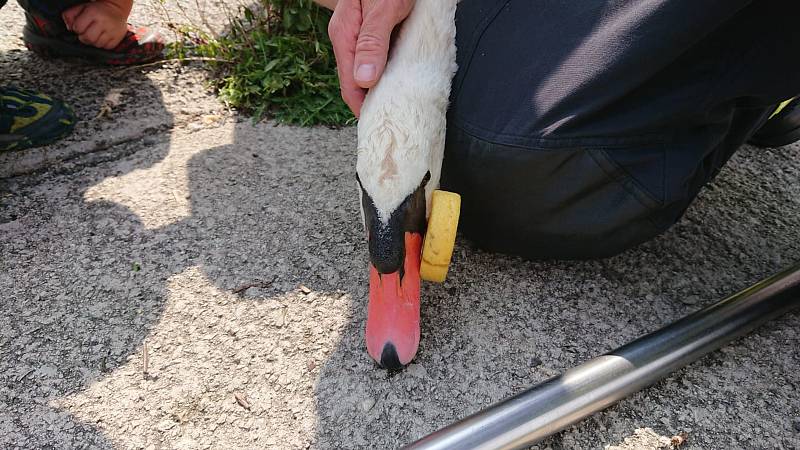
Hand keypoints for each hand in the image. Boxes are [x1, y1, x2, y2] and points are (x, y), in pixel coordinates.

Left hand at [62, 0, 131, 49]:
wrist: (117, 9)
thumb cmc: (98, 9)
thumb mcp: (82, 7)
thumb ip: (70, 15)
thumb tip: (69, 27)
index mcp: (93, 13)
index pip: (78, 28)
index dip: (76, 29)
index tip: (80, 27)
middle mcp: (103, 22)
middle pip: (88, 38)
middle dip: (84, 38)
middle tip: (86, 33)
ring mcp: (111, 31)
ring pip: (97, 44)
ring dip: (93, 42)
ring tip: (95, 35)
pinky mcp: (117, 38)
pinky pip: (106, 47)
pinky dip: (102, 44)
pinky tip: (102, 37)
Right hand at [327, 0, 414, 116]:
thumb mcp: (383, 10)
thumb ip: (372, 42)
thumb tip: (363, 80)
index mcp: (344, 35)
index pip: (348, 85)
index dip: (362, 108)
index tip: (378, 124)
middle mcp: (348, 39)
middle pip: (356, 82)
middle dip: (372, 102)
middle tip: (392, 119)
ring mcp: (358, 37)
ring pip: (366, 73)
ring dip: (381, 88)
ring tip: (398, 104)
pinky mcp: (371, 35)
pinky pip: (376, 61)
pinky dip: (387, 73)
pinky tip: (400, 80)